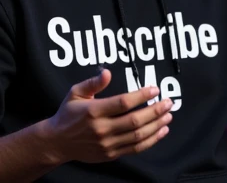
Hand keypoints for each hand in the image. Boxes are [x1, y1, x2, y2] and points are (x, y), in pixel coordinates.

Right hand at [41, 69, 172, 163]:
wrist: (57, 142)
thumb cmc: (68, 114)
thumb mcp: (75, 93)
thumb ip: (92, 82)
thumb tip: (108, 72)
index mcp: (93, 111)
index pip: (123, 103)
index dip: (141, 96)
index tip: (154, 89)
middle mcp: (101, 129)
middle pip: (135, 120)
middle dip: (155, 111)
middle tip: (168, 102)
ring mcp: (107, 144)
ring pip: (138, 135)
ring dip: (156, 125)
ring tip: (168, 115)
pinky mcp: (111, 154)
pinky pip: (135, 149)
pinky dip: (151, 140)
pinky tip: (161, 131)